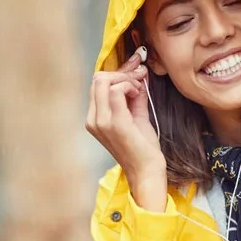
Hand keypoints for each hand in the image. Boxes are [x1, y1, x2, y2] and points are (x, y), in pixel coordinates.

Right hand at [86, 48, 166, 210]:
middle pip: (98, 78)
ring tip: (138, 90)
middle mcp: (93, 119)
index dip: (118, 71)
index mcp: (95, 118)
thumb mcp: (136, 116)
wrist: (146, 172)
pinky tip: (138, 94)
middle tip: (139, 79)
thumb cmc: (142, 148)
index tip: (137, 68)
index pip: (98, 83)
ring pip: (104, 80)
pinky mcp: (114, 123)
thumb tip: (140, 74)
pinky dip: (129, 86)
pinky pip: (116, 90)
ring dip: (126, 79)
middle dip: (122, 72)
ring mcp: (101, 122)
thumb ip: (135, 96)